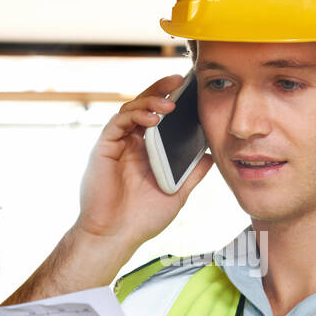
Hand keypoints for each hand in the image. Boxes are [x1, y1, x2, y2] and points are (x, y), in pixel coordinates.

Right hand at [75, 75, 215, 250]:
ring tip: (170, 103)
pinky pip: (118, 122)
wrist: (116, 236)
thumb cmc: (142, 218)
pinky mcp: (104, 148)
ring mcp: (116, 144)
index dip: (171, 100)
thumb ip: (192, 174)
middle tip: (180, 79)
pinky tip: (153, 119)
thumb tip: (211, 155)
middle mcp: (130, 143)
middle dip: (161, 90)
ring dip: (150, 101)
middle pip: (145, 106)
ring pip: (131, 109)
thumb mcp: (177, 194)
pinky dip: (135, 116)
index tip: (191, 90)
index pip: (159, 117)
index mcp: (147, 150)